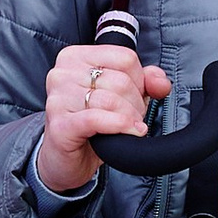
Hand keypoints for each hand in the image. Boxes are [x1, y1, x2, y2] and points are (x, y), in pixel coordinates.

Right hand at [36, 40, 171, 196]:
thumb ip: (145, 82)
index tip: (135, 96)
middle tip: (132, 116)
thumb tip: (160, 82)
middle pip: (120, 80)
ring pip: (111, 100)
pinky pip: (97, 119)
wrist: (66, 160)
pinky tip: (130, 131)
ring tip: (129, 126)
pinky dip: (120, 125)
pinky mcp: (60, 125)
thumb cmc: (90, 125)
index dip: (139, 80)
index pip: (125, 57)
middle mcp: (62, 74)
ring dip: (129, 117)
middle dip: (136, 103)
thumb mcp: (122, 97)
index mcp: (75, 57)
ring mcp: (58, 99)